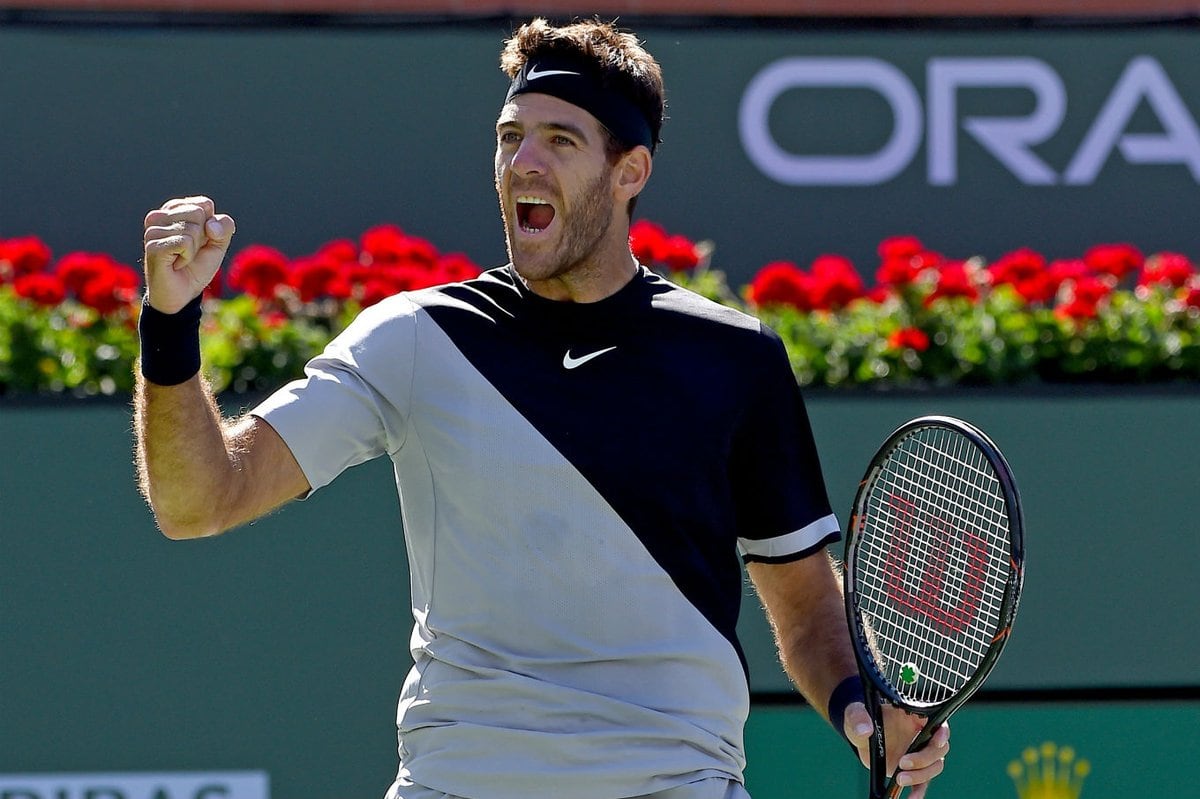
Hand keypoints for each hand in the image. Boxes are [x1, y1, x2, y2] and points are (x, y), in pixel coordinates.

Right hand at [143, 196, 235, 313]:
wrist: (183, 294)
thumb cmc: (197, 267)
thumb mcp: (218, 245)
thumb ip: (224, 227)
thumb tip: (210, 225)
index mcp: (173, 209)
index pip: (205, 204)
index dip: (211, 227)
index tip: (200, 241)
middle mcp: (159, 216)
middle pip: (199, 213)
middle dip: (203, 237)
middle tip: (188, 252)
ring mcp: (153, 230)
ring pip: (192, 228)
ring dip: (194, 250)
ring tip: (180, 258)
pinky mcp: (152, 244)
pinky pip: (185, 242)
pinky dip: (187, 257)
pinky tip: (176, 264)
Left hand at [844, 702, 949, 797]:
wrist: (860, 735)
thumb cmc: (861, 719)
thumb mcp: (856, 714)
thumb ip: (858, 718)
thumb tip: (864, 729)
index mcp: (913, 716)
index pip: (937, 722)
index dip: (942, 732)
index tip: (937, 740)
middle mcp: (921, 734)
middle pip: (938, 749)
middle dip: (924, 758)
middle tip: (902, 763)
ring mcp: (919, 753)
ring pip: (934, 766)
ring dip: (920, 775)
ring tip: (899, 779)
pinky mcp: (913, 770)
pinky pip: (923, 783)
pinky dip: (919, 791)